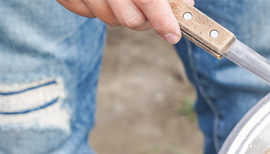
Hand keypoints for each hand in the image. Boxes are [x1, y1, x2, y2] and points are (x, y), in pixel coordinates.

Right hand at [56, 0, 191, 43]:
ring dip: (121, 13)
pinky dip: (98, 8)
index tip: (172, 34)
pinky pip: (86, 13)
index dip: (162, 20)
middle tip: (153, 13)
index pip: (148, 0)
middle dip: (145, 20)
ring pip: (109, 19)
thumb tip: (183, 2)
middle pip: (130, 19)